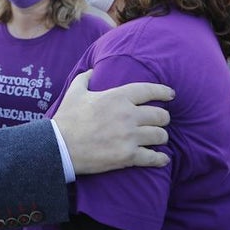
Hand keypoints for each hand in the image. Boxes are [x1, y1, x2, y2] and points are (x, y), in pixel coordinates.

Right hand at [52, 70, 172, 174]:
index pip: (149, 90)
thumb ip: (84, 79)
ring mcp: (129, 136)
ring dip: (161, 137)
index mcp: (118, 97)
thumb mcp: (74, 93)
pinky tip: (162, 159)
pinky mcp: (128, 156)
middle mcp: (128, 115)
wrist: (59, 146)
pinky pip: (154, 157)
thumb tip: (90, 70)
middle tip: (160, 122)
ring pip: (161, 135)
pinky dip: (160, 159)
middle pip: (161, 115)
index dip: (163, 91)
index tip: (171, 94)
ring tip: (158, 139)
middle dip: (163, 118)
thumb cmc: (67, 119)